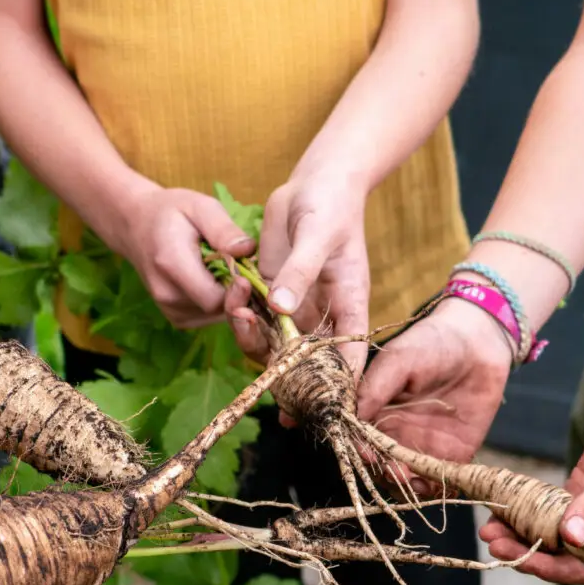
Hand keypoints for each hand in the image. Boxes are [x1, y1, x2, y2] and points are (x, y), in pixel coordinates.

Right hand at [111, 185, 253, 328]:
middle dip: (235, 291)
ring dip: (227, 297)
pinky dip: (217, 303)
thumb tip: (247, 250)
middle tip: (237, 265)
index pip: (216, 298)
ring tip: (221, 269)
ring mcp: (170, 309)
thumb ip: (223, 229)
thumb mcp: (200, 207)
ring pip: (215, 316)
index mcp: (172, 265)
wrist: (135, 224)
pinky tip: (211, 280)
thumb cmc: (172, 211)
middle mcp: (167, 294)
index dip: (238, 288)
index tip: (246, 267)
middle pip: (218, 309)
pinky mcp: (176, 317)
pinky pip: (208, 317)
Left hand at [233, 173, 370, 372]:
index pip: (350, 357)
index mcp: (348, 307)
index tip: (318, 400)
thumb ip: (300, 271)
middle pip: (305, 363)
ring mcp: (294, 308)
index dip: (338, 385)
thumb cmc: (330, 205)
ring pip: (273, 345)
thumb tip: (280, 307)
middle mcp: (321, 316)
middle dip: (283, 373)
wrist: (314, 184)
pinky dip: (239, 315)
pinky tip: (233, 294)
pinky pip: (254, 319)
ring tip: (238, 310)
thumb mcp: (317, 235)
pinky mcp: (270, 294)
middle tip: (258, 358)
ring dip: (252, 338)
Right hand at [354, 298, 512, 488]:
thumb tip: (350, 415)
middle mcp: (395, 433)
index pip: (360, 438)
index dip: (359, 448)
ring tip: (409, 478)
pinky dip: (432, 487)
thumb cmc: (432, 343)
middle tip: (391, 470)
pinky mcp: (452, 455)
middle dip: (382, 472)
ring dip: (405, 485)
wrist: (479, 342)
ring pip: (406, 478)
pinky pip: (438, 480)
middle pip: (380, 465)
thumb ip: (375, 385)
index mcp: (376, 411)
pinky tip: (431, 482)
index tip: (365, 452)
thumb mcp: (399, 358)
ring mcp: (422, 446)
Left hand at [480, 377, 583, 581]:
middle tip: (493, 543)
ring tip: (489, 529)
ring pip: (560, 533)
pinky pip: (556, 507)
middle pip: (573, 554)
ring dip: (526, 532)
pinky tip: (505, 507)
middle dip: (533, 551)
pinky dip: (532, 509)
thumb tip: (569, 537)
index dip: (558, 567)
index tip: (522, 559)